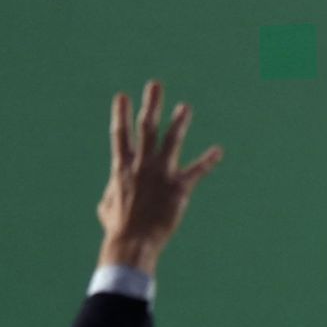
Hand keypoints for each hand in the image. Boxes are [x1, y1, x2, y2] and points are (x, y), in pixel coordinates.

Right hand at [98, 81, 222, 274]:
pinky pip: (196, 171)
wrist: (132, 242)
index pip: (120, 135)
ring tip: (185, 107)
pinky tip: (218, 151)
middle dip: (151, 105)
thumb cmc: (118, 227)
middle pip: (147, 128)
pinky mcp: (178, 187)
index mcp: (122, 168)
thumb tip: (111, 191)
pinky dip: (208, 161)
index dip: (120, 115)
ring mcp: (160, 174)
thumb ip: (112, 191)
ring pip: (171, 141)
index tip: (122, 96)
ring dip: (179, 122)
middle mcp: (141, 165)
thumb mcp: (107, 205)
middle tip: (155, 85)